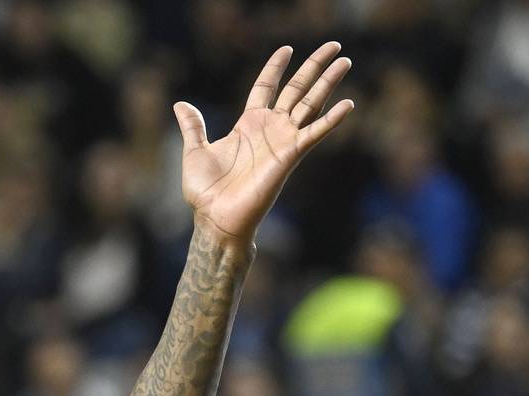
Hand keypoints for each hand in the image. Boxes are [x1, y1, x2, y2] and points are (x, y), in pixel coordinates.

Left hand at [177, 42, 355, 245]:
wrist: (216, 218)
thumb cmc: (206, 191)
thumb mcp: (195, 151)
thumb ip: (193, 127)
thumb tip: (180, 104)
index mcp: (248, 124)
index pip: (266, 87)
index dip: (275, 68)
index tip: (287, 49)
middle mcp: (270, 129)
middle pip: (297, 89)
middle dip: (314, 67)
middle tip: (334, 44)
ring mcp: (283, 140)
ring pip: (311, 103)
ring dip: (328, 82)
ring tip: (345, 60)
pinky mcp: (291, 155)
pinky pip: (315, 132)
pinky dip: (332, 119)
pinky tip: (348, 103)